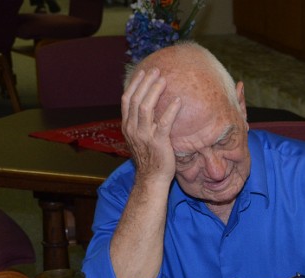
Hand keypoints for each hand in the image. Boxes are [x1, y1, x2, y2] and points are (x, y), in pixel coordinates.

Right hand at [121, 68, 181, 188]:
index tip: (143, 72)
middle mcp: (133, 129)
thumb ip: (141, 123)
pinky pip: (164, 123)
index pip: (127, 100)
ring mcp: (144, 136)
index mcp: (127, 126)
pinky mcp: (158, 143)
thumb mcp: (140, 138)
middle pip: (136, 99)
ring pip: (146, 107)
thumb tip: (150, 107)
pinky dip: (170, 110)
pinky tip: (178, 101)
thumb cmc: (149, 158)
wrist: (151, 178)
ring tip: (164, 80)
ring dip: (155, 91)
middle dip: (145, 82)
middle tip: (156, 70)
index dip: (135, 84)